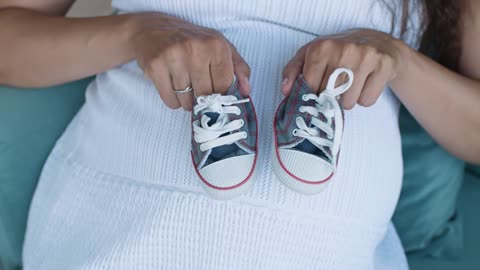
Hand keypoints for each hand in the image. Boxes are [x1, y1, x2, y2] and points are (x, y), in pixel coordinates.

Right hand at [130, 13, 250, 110]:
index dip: (220, 94)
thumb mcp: (220, 46)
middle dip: (203, 99)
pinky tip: (172, 87)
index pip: (224, 86)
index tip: (215, 92)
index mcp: (216, 45)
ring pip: (186, 101)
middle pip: (205, 95)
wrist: (153, 28)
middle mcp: (195, 49)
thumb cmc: (192, 40)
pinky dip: (173, 100)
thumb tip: (246, 91)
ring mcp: (174, 57)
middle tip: (198, 89)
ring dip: (187, 102)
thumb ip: (239, 68)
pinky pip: (170, 100)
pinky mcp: (156, 66)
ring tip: (184, 86)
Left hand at [282, 29, 405, 108]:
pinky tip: (365, 83)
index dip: (312, 94)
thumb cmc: (338, 51)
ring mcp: (366, 57)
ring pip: (348, 102)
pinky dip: (365, 98)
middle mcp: (343, 50)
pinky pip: (367, 101)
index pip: (309, 87)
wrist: (377, 42)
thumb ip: (292, 71)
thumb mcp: (310, 54)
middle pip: (328, 97)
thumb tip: (286, 91)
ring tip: (351, 84)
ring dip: (348, 100)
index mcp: (322, 47)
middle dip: (330, 97)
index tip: (317, 91)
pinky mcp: (384, 66)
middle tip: (336, 84)